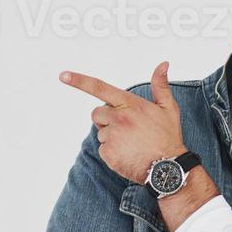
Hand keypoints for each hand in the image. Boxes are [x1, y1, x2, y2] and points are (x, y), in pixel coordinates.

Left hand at [60, 61, 185, 182]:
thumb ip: (160, 85)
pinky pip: (102, 149)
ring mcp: (112, 136)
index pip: (100, 88)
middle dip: (106, 119)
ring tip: (131, 143)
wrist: (168, 168)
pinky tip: (128, 154)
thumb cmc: (168, 137)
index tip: (63, 75)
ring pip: (101, 132)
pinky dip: (112, 152)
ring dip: (111, 137)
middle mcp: (119, 118)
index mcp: (130, 104)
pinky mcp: (108, 153)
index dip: (79, 81)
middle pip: (97, 113)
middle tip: (126, 128)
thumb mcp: (168, 108)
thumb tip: (163, 64)